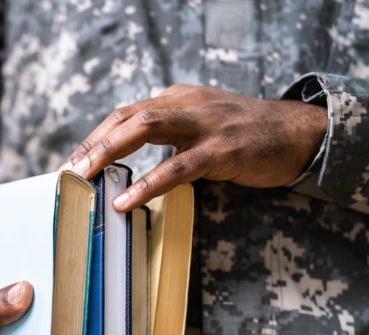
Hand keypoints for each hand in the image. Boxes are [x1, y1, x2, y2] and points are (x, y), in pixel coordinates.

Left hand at [64, 84, 326, 210]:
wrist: (299, 133)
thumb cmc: (246, 134)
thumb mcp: (201, 126)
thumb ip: (169, 136)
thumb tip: (131, 162)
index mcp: (177, 98)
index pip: (125, 113)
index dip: (96, 137)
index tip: (74, 161)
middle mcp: (186, 104)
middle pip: (127, 117)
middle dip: (94, 144)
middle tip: (70, 171)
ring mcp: (204, 124)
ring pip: (145, 129)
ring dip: (109, 153)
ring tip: (85, 178)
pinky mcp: (222, 149)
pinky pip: (178, 167)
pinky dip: (148, 184)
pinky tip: (126, 201)